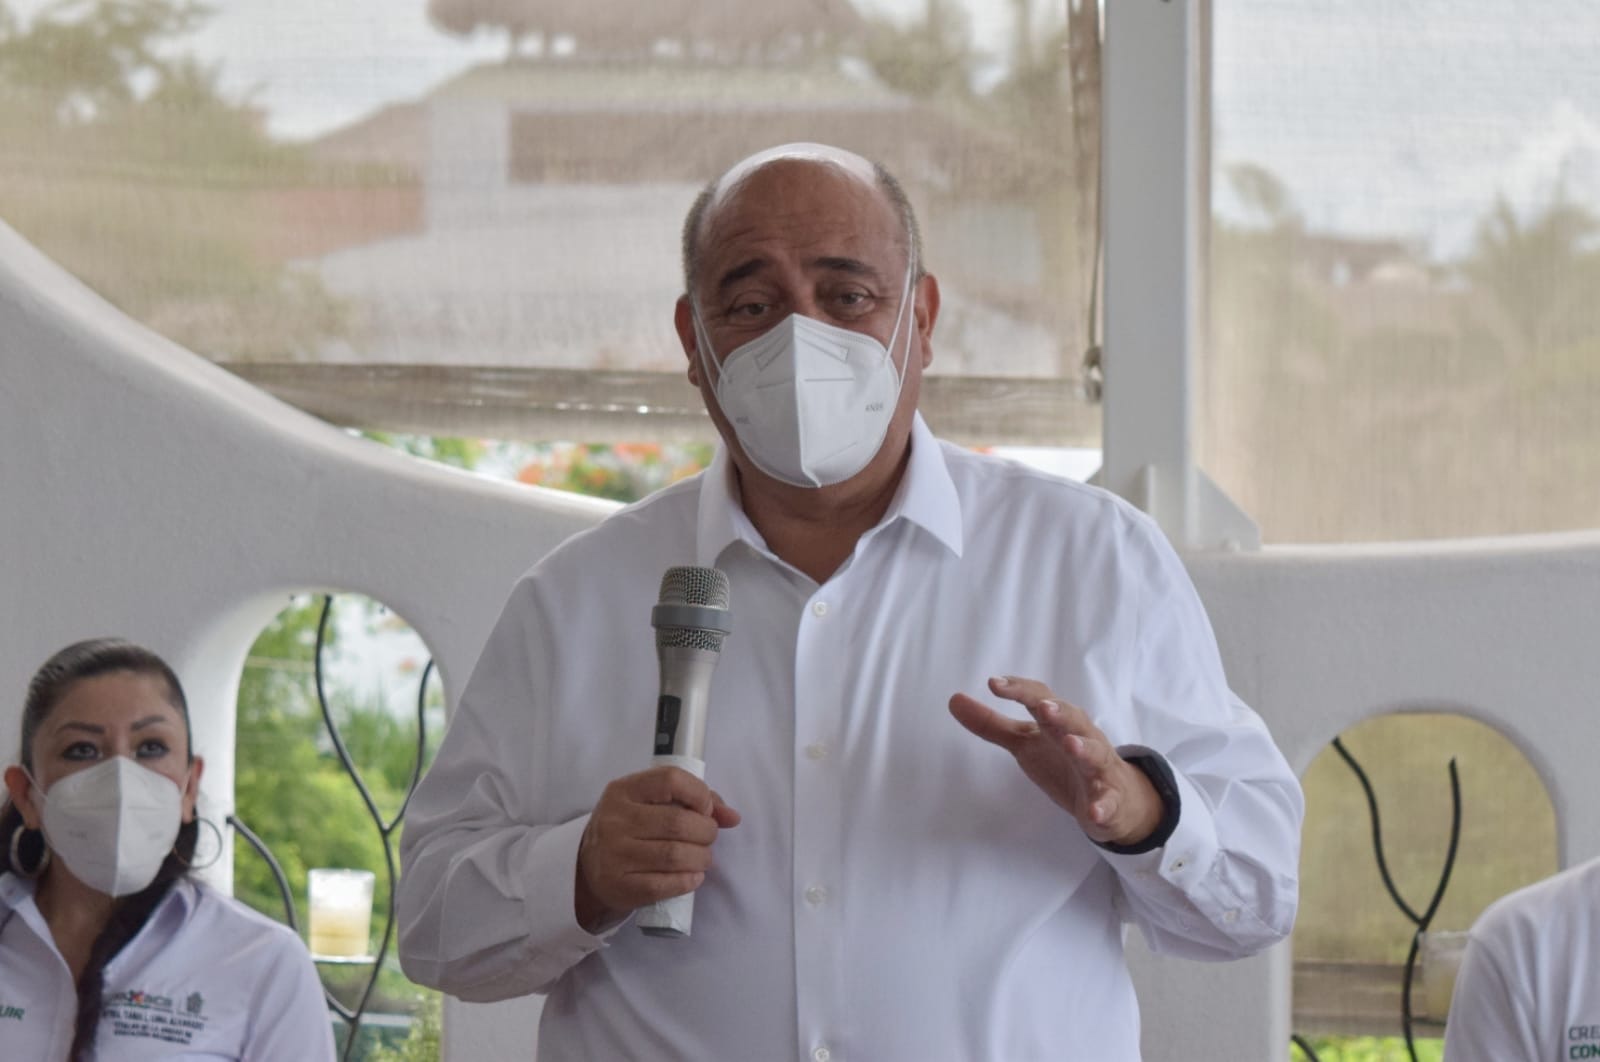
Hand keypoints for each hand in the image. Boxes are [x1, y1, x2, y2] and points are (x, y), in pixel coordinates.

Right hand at [575, 766, 740, 930]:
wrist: (589, 867)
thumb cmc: (630, 828)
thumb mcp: (651, 803)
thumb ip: (693, 800)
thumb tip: (732, 816)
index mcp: (624, 790)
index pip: (670, 780)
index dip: (699, 794)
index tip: (705, 809)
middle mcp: (615, 819)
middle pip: (678, 822)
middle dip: (706, 832)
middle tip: (708, 838)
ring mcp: (615, 854)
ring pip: (675, 855)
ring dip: (701, 858)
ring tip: (703, 858)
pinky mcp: (620, 885)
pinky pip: (664, 885)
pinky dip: (688, 881)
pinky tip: (693, 876)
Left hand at [949, 675, 1162, 847]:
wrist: (1114, 799)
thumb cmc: (1064, 761)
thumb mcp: (1026, 742)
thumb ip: (992, 724)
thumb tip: (953, 699)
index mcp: (1059, 722)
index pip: (1041, 697)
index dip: (1020, 690)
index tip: (993, 684)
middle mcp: (1082, 737)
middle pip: (1073, 719)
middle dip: (1059, 712)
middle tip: (1042, 708)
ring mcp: (1098, 769)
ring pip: (1095, 755)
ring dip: (1084, 748)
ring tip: (1070, 745)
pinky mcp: (1109, 800)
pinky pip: (1108, 803)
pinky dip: (1102, 806)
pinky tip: (1093, 812)